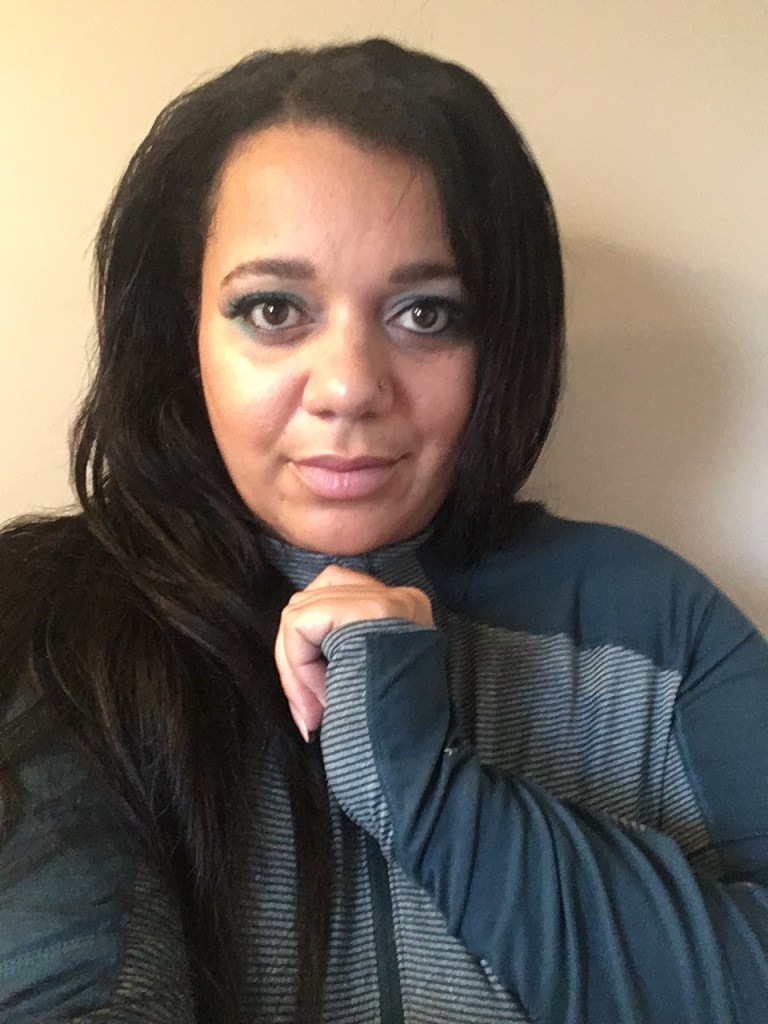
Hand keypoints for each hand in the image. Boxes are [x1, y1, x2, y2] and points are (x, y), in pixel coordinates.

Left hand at [274, 564, 432, 740]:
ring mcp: (387, 600)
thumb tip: (293, 640)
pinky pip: (300, 624)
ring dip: (295, 666)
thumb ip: (342, 645)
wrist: (417, 767)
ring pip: (300, 609)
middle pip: (314, 596)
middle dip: (296, 656)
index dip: (311, 649)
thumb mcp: (365, 677)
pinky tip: (324, 701)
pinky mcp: (366, 611)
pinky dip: (298, 666)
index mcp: (405, 613)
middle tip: (311, 710)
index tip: (317, 705)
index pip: (336, 597)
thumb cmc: (387, 737)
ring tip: (318, 708)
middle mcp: (402, 598)